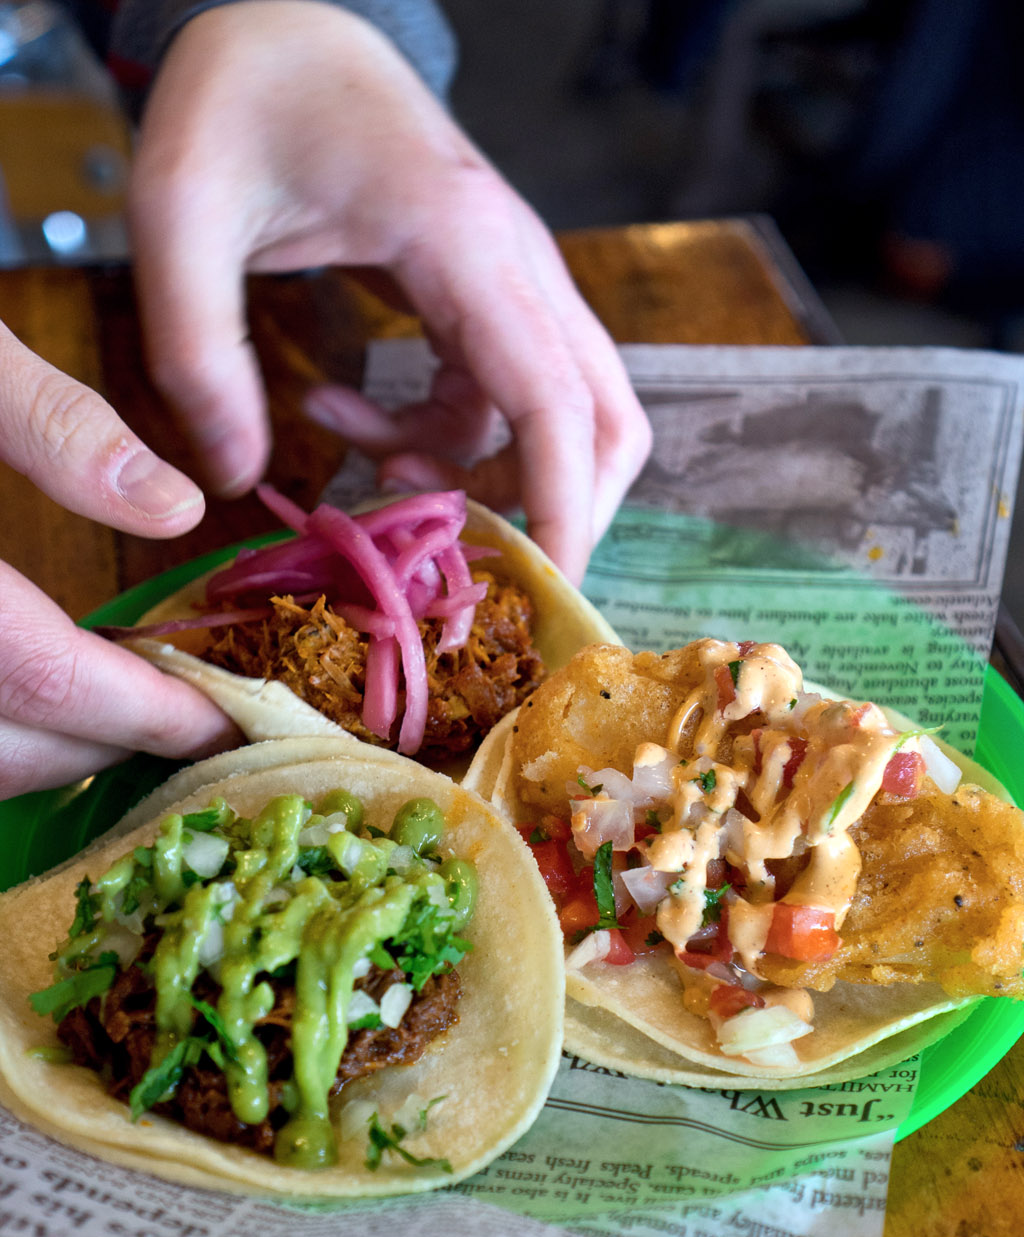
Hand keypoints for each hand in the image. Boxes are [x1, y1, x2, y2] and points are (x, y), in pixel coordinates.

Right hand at [0, 320, 240, 798]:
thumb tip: (174, 506)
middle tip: (193, 720)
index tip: (228, 717)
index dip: (147, 710)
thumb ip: (49, 421)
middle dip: (109, 745)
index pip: (44, 678)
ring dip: (45, 757)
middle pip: (4, 750)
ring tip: (123, 715)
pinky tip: (29, 704)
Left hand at [129, 2, 650, 583]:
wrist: (283, 28)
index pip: (557, 404)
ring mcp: (515, 280)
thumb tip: (235, 478)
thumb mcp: (180, 217)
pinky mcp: (490, 295)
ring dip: (478, 474)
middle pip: (608, 420)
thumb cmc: (240, 101)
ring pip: (563, 417)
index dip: (563, 511)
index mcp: (466, 244)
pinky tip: (345, 416)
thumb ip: (197, 352)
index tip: (546, 594)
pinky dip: (444, 437)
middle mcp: (519, 266)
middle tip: (477, 572)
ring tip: (368, 470)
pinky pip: (502, 397)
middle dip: (564, 513)